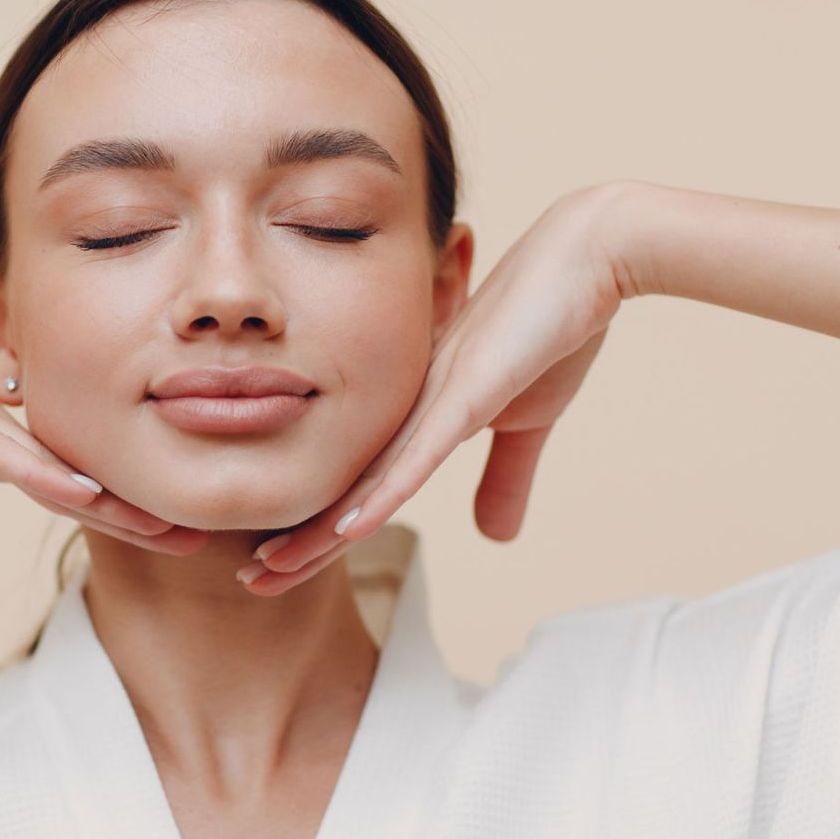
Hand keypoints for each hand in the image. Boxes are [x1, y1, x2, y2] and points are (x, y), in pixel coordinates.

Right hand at [0, 263, 209, 556]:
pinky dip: (41, 475)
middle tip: (196, 536)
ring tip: (164, 527)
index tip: (163, 533)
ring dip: (108, 500)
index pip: (61, 475)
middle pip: (73, 471)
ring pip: (50, 464)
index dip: (113, 505)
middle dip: (133, 506)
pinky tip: (84, 496)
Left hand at [238, 186, 629, 594]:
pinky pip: (417, 455)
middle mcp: (408, 407)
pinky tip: (346, 530)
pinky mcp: (466, 393)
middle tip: (250, 579)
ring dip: (320, 530)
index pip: (361, 485)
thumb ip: (504, 478)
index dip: (321, 530)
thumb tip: (493, 537)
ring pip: (366, 479)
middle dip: (298, 538)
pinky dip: (382, 496)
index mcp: (417, 414)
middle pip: (344, 487)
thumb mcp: (528, 423)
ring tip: (271, 568)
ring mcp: (432, 399)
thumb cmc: (552, 329)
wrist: (589, 258)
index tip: (279, 567)